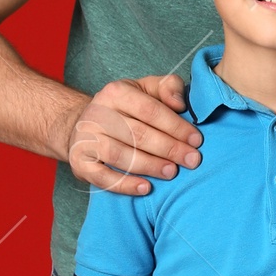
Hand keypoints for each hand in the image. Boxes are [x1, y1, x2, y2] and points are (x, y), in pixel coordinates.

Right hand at [68, 74, 201, 195]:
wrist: (83, 126)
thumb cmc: (124, 109)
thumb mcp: (145, 89)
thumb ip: (167, 87)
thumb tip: (180, 103)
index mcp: (116, 92)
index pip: (150, 110)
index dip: (175, 126)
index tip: (196, 140)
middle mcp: (97, 113)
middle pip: (138, 134)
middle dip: (169, 148)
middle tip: (191, 160)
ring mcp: (86, 139)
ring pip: (121, 156)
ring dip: (150, 166)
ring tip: (172, 172)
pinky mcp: (79, 162)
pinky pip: (103, 177)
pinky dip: (125, 185)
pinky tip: (146, 188)